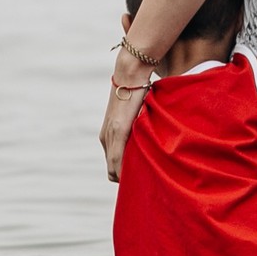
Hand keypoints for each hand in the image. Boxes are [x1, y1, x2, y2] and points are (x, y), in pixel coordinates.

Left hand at [99, 54, 151, 182]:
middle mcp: (106, 139)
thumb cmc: (137, 95)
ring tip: (144, 176)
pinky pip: (118, 160)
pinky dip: (126, 170)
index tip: (139, 176)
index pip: (112, 167)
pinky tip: (139, 170)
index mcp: (108, 137)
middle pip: (112, 172)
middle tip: (144, 179)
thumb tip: (151, 141)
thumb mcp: (134, 118)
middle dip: (126, 179)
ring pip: (114, 169)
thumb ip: (136, 132)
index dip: (124, 175)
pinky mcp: (118, 131)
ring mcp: (110, 136)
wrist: (130, 76)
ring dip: (127, 175)